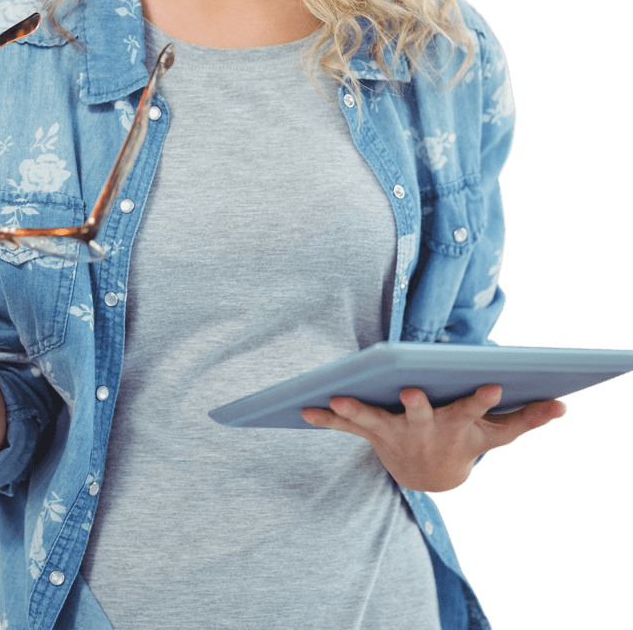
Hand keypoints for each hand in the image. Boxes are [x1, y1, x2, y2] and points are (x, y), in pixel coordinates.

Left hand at [302, 384, 567, 491]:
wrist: (432, 479)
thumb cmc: (466, 443)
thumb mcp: (496, 435)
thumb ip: (526, 418)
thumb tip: (563, 405)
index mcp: (456, 424)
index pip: (473, 410)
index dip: (481, 399)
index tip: (491, 385)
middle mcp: (424, 428)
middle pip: (420, 414)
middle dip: (416, 403)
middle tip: (411, 390)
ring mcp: (395, 432)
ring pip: (374, 420)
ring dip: (355, 411)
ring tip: (336, 399)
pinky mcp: (372, 433)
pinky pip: (345, 426)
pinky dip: (325, 419)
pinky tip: (303, 408)